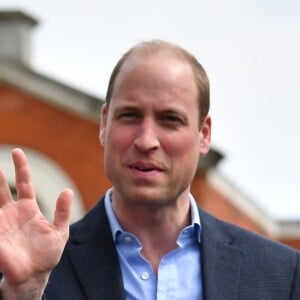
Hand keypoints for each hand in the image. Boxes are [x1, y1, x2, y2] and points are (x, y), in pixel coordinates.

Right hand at [0, 148, 71, 298]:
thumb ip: (62, 211)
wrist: (34, 275)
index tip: (17, 152)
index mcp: (28, 209)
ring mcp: (2, 223)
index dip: (21, 168)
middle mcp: (13, 213)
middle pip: (3, 188)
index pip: (24, 183)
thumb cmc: (46, 254)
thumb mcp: (59, 231)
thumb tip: (67, 191)